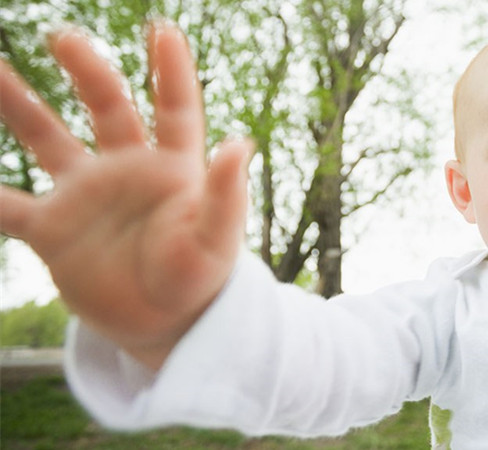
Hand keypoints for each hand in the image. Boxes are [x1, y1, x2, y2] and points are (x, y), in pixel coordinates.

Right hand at [0, 22, 251, 368]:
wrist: (167, 324)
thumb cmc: (200, 278)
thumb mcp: (217, 239)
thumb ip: (225, 195)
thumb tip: (240, 145)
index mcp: (173, 168)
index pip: (175, 108)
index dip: (171, 70)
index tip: (163, 31)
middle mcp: (127, 170)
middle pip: (107, 107)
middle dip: (89, 70)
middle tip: (64, 36)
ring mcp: (87, 196)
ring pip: (48, 139)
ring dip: (21, 105)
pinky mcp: (55, 230)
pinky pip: (7, 208)